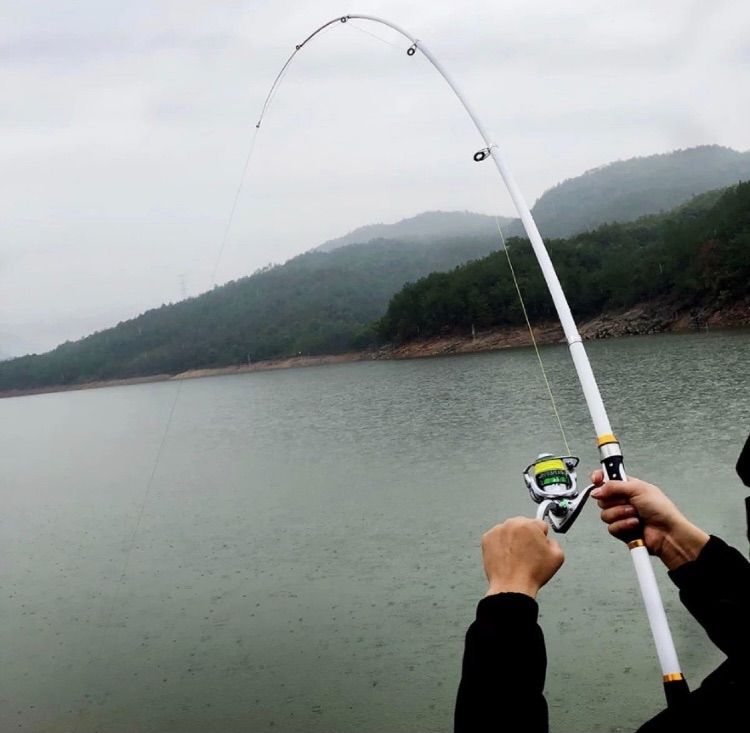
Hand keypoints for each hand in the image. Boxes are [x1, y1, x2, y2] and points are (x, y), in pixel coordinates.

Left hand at [482, 517, 564, 598]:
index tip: (539, 546)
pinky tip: (506, 557)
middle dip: (526, 536)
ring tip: (516, 557)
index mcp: (529, 525)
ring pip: (509, 531)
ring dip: (513, 539)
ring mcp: (497, 531)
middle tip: (527, 553)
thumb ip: (554, 542)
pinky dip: (501, 545)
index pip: (540, 524)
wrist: (512, 586)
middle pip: (523, 525)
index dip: (542, 537)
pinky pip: (497, 538)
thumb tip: (547, 540)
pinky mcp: (487, 539)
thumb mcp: (558, 556)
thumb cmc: (533, 573)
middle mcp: (511, 524)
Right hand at [590, 469, 708, 569]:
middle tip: (629, 502)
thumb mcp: (638, 489)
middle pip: (602, 498)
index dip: (599, 478)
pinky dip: (623, 526)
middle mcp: (623, 500)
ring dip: (621, 514)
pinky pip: (611, 527)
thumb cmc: (662, 510)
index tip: (596, 480)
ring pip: (605, 514)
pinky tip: (634, 525)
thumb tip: (597, 489)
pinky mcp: (621, 530)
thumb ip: (614, 486)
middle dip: (615, 501)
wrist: (668, 533)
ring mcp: (621, 516)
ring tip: (636, 515)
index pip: (606, 478)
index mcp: (627, 487)